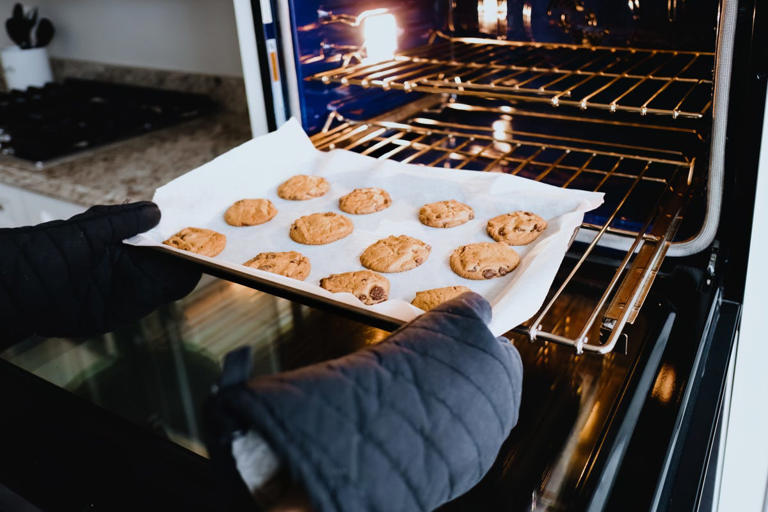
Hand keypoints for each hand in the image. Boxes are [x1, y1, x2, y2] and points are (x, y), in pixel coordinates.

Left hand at [0, 201, 200, 343]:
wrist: (21, 290)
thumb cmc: (46, 252)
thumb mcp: (86, 229)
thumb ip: (122, 221)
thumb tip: (156, 210)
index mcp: (120, 237)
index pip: (158, 230)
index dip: (179, 225)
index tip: (201, 217)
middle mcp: (130, 260)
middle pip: (171, 252)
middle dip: (194, 243)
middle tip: (220, 235)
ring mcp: (132, 283)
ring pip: (173, 272)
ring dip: (193, 262)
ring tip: (216, 248)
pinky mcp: (131, 305)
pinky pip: (162, 293)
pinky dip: (183, 282)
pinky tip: (197, 268)